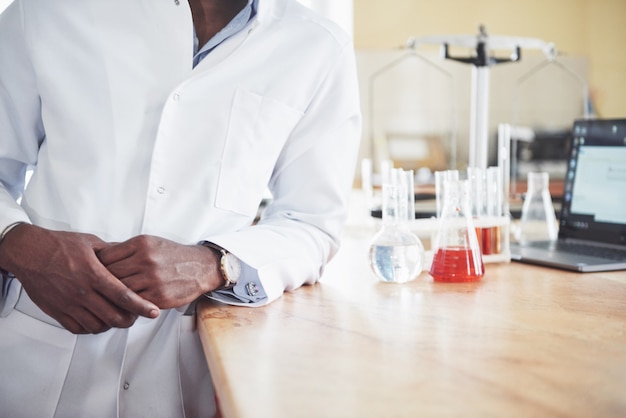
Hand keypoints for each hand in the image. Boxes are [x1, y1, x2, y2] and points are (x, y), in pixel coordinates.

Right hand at [0, 224, 159, 333]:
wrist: (28, 252)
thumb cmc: (58, 245)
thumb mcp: (90, 242)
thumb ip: (113, 252)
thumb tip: (130, 254)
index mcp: (93, 274)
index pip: (123, 296)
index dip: (141, 306)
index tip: (153, 311)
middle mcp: (82, 292)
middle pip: (113, 316)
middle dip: (130, 320)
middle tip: (136, 315)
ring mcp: (69, 304)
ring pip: (97, 326)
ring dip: (111, 325)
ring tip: (117, 317)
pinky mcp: (57, 311)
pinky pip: (78, 329)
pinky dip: (91, 328)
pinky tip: (97, 320)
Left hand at [97, 235, 221, 309]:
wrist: (200, 267)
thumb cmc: (173, 255)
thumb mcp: (150, 243)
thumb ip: (127, 250)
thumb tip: (100, 258)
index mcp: (140, 244)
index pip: (105, 256)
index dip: (95, 266)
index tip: (92, 272)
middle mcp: (145, 260)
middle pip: (109, 275)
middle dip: (101, 283)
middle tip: (95, 289)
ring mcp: (152, 279)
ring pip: (119, 291)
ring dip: (112, 297)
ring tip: (106, 299)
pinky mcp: (158, 296)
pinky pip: (133, 303)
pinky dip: (127, 305)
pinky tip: (123, 304)